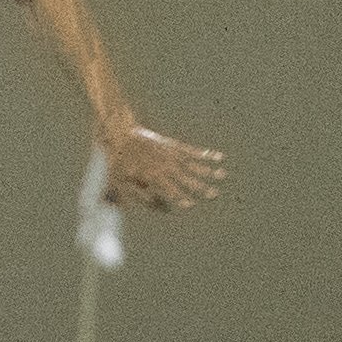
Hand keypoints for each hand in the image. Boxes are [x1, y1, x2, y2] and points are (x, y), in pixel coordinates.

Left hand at [101, 124, 225, 210]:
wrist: (122, 134)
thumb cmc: (118, 161)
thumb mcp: (118, 181)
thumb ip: (131, 196)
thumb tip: (140, 206)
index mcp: (153, 176)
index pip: (170, 190)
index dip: (179, 198)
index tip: (190, 205)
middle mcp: (166, 166)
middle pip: (187, 179)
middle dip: (201, 187)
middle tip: (215, 194)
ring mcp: (171, 155)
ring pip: (194, 165)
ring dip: (209, 171)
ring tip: (223, 175)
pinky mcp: (174, 146)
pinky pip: (193, 151)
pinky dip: (206, 155)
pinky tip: (219, 157)